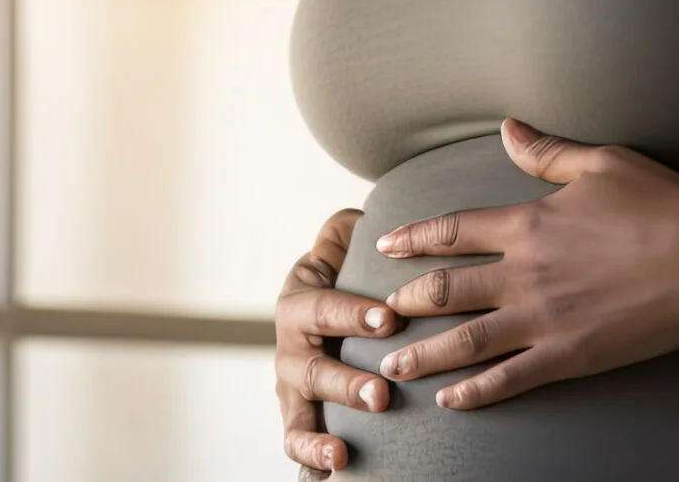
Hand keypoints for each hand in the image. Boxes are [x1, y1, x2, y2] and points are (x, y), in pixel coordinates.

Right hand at [273, 207, 406, 476]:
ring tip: (343, 455)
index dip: (353, 313)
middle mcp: (288, 350)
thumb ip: (345, 230)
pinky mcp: (300, 420)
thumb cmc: (346, 274)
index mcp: (298, 302)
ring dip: (318, 439)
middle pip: (310, 371)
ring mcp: (291, 391)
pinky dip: (310, 467)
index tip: (389, 320)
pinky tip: (329, 480)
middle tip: (381, 395)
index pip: (324, 307)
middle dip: (344, 384)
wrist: (324, 311)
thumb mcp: (340, 244)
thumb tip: (358, 222)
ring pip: (297, 418)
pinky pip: (298, 449)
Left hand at [371, 117, 678, 410]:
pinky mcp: (571, 355)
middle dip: (405, 303)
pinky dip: (475, 392)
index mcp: (527, 223)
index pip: (452, 231)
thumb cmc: (660, 202)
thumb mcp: (598, 162)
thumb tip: (506, 127)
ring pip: (465, 340)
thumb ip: (544, 152)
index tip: (385, 246)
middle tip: (377, 314)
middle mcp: (525, 272)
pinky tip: (451, 399)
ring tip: (392, 365)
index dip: (413, 238)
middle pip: (445, 290)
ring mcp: (545, 318)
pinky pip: (510, 378)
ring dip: (424, 354)